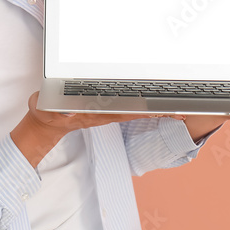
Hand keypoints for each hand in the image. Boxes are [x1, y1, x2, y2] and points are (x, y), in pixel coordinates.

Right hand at [11, 92, 180, 167]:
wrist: (48, 122)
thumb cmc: (48, 113)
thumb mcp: (46, 111)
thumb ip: (52, 111)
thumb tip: (62, 112)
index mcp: (96, 113)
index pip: (125, 111)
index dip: (145, 111)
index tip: (162, 110)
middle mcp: (106, 113)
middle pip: (138, 113)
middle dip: (160, 112)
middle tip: (183, 111)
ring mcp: (107, 112)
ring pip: (138, 111)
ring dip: (157, 111)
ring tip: (179, 109)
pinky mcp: (106, 109)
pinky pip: (130, 108)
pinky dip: (146, 108)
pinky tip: (158, 106)